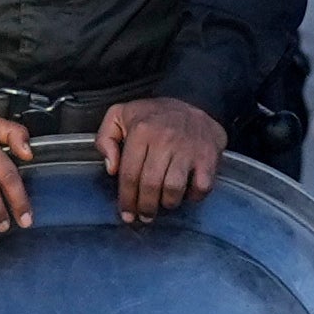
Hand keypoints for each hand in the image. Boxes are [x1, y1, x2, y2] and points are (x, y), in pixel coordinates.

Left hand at [99, 96, 229, 218]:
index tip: (127, 213)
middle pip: (151, 185)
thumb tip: (112, 168)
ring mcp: (188, 148)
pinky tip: (186, 194)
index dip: (127, 200)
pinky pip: (201, 186)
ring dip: (167, 203)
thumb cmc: (154, 114)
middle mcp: (165, 139)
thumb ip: (105, 138)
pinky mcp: (208, 155)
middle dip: (145, 207)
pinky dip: (194, 196)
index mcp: (141, 131)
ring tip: (163, 204)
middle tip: (144, 215)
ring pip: (174, 188)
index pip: (129, 174)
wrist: (193, 98)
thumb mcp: (120, 115)